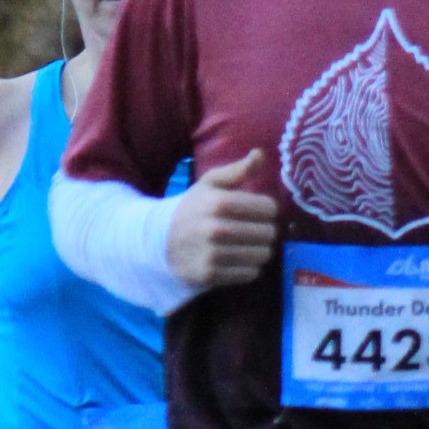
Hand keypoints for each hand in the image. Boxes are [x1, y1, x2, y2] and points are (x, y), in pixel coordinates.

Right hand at [166, 149, 279, 288]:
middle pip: (269, 233)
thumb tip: (259, 154)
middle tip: (254, 230)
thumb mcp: (210, 184)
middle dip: (266, 231)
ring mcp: (212, 254)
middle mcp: (215, 228)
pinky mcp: (211, 275)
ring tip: (247, 245)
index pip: (269, 208)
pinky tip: (237, 259)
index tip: (257, 212)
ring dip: (260, 250)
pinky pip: (251, 273)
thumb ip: (237, 170)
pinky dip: (249, 268)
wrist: (159, 241)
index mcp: (218, 202)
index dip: (267, 209)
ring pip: (263, 254)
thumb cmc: (192, 209)